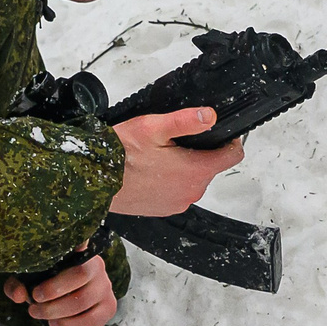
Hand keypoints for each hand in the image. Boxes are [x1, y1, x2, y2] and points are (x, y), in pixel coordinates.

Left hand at [4, 251, 117, 325]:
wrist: (64, 296)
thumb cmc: (44, 281)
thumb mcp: (27, 278)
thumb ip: (18, 284)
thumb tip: (20, 295)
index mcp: (78, 250)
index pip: (82, 240)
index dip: (78, 242)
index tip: (71, 245)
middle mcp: (96, 265)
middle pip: (81, 274)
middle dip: (53, 292)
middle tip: (34, 302)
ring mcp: (105, 286)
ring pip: (84, 299)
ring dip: (57, 311)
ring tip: (39, 314)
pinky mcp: (108, 307)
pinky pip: (93, 319)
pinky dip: (71, 325)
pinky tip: (55, 323)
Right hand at [109, 107, 243, 216]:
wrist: (94, 181)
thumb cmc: (120, 155)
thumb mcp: (153, 127)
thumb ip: (186, 121)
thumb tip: (210, 116)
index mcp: (195, 171)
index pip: (232, 156)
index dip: (229, 141)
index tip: (220, 133)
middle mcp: (191, 191)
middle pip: (210, 167)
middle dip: (199, 152)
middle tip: (173, 141)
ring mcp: (178, 203)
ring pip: (193, 179)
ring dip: (183, 167)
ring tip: (158, 156)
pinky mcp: (165, 209)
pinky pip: (177, 191)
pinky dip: (170, 181)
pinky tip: (151, 171)